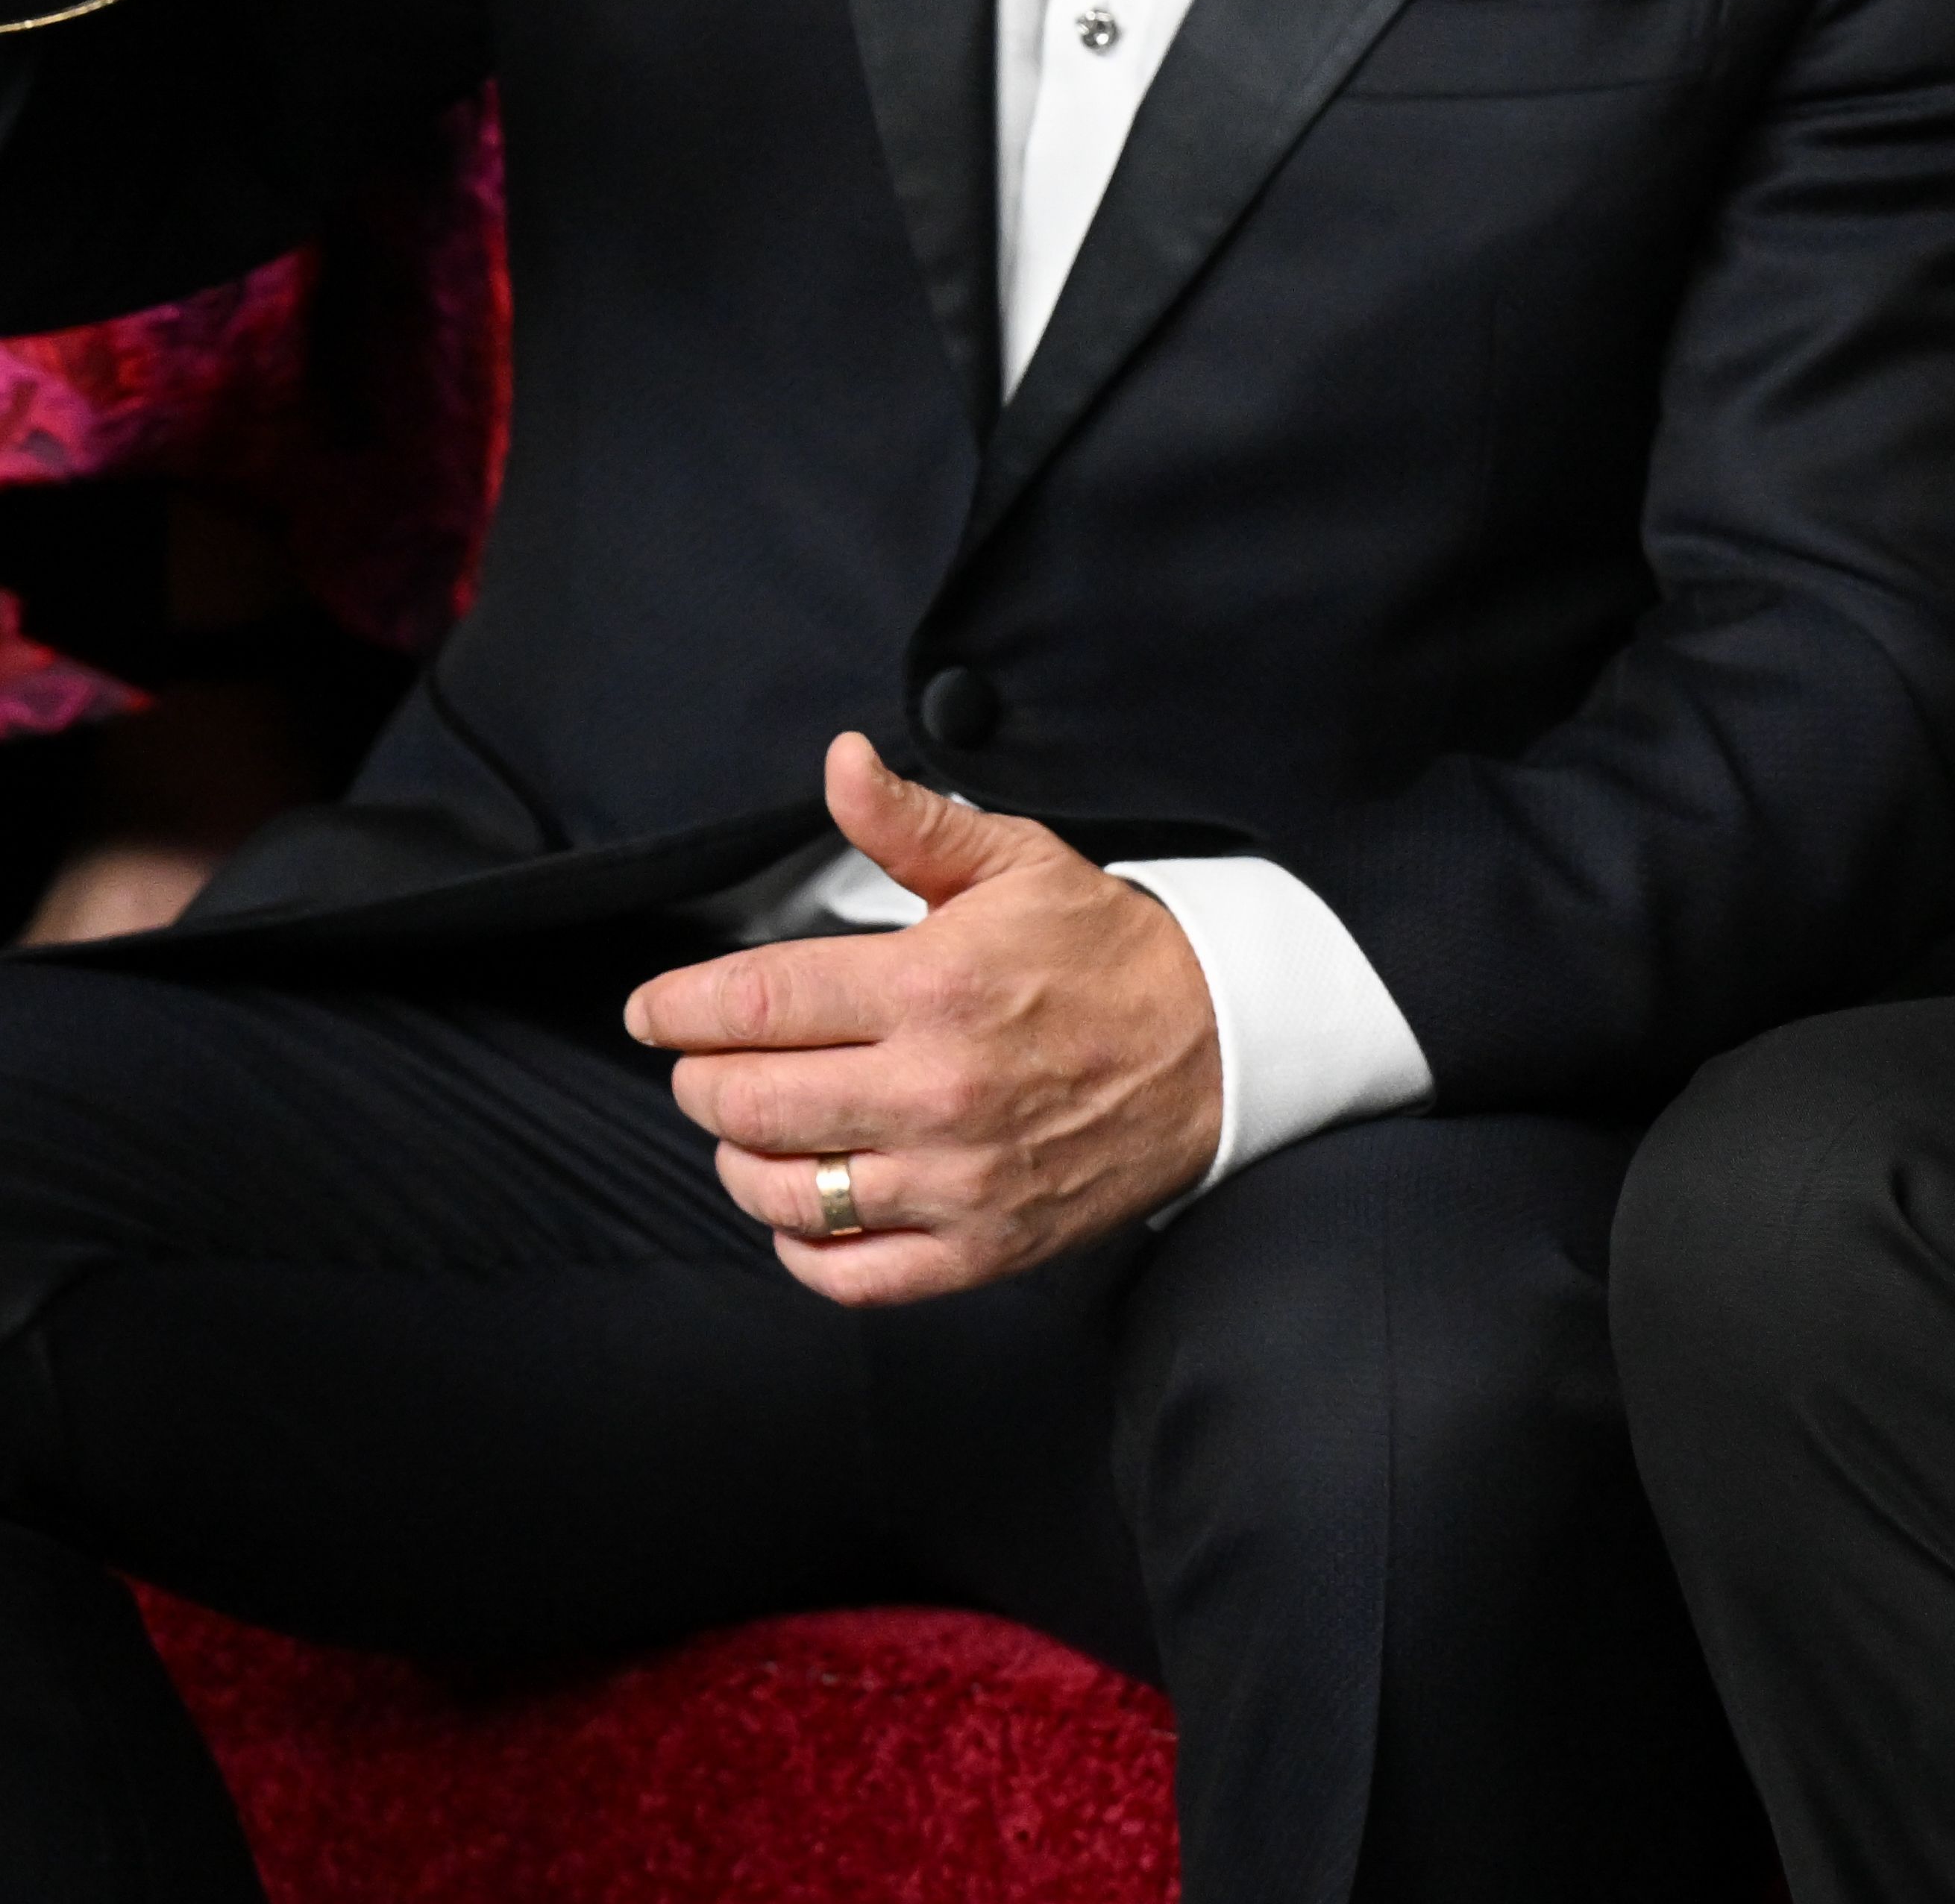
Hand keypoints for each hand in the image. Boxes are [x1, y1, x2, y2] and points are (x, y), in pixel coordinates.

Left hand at [624, 735, 1225, 1305]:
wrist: (1220, 1048)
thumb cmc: (1108, 953)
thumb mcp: (1018, 864)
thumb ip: (910, 822)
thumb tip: (838, 761)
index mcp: (934, 985)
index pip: (749, 1005)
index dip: (674, 1008)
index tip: (654, 1011)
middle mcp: (936, 1088)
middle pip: (744, 1102)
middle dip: (699, 1080)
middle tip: (709, 1063)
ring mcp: (956, 1178)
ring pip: (780, 1191)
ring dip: (741, 1159)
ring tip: (756, 1129)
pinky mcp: (980, 1246)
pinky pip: (845, 1273)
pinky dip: (802, 1245)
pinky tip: (809, 1203)